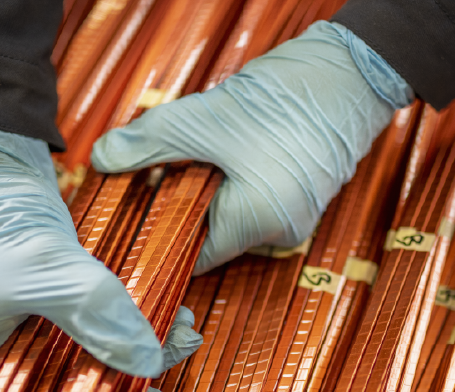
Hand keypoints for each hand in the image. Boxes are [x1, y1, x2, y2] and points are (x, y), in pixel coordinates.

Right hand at [0, 128, 201, 391]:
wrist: (0, 175)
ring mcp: (19, 349)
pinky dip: (131, 345)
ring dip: (131, 377)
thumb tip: (148, 360)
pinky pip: (93, 352)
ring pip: (74, 388)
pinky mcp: (49, 328)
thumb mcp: (44, 266)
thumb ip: (93, 311)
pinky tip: (173, 327)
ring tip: (180, 350)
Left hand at [91, 21, 412, 274]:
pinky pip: (253, 198)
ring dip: (206, 188)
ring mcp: (296, 215)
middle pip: (210, 235)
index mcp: (256, 226)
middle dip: (180, 204)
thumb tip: (103, 160)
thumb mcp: (201, 121)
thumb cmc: (284, 101)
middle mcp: (280, 232)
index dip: (159, 238)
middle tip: (157, 174)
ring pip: (230, 213)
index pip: (193, 257)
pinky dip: (232, 179)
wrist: (351, 72)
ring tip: (197, 153)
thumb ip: (147, 144)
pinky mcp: (304, 194)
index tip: (132, 217)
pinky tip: (225, 149)